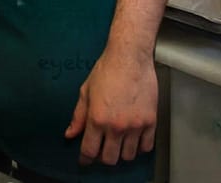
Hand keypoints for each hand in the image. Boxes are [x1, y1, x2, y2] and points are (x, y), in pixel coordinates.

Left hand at [65, 47, 157, 165]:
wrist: (130, 59)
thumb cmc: (106, 71)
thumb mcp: (85, 92)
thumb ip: (78, 116)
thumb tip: (70, 134)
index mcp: (97, 119)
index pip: (90, 150)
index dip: (85, 159)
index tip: (84, 161)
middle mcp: (116, 126)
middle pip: (110, 158)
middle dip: (103, 157)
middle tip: (101, 150)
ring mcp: (135, 126)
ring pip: (128, 156)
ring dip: (121, 153)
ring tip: (117, 144)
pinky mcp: (151, 122)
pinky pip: (146, 147)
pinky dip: (139, 148)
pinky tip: (133, 140)